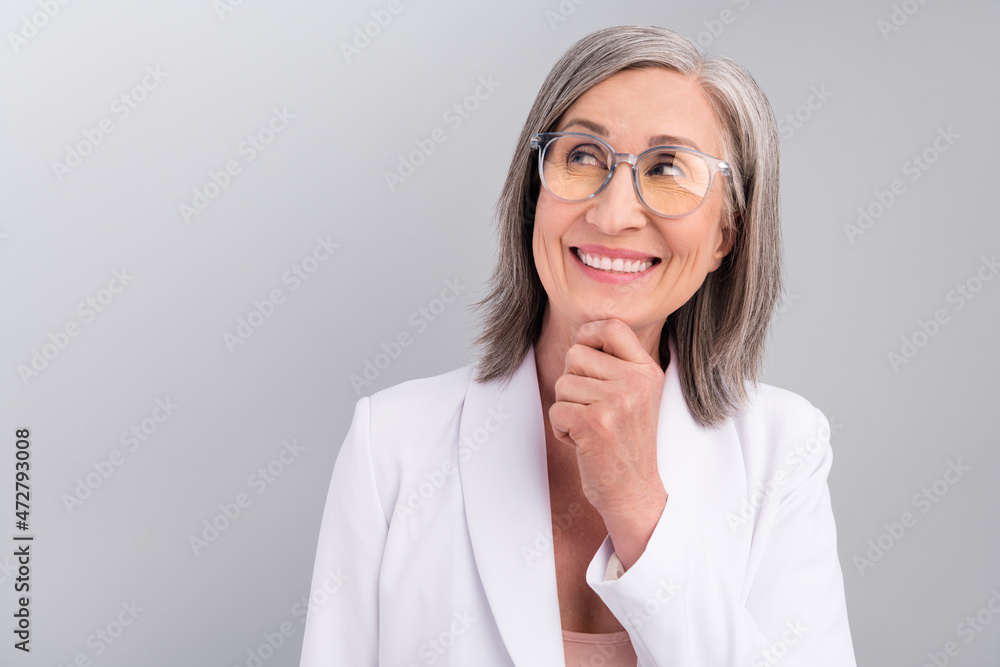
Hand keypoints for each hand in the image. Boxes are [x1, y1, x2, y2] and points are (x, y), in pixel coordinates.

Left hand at [548, 319, 666, 539]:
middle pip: (575, 355)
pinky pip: (556, 410)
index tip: (584, 354)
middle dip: (571, 382)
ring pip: (562, 383)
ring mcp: (617, 402)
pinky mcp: (594, 423)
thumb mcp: (636, 396)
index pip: (613, 327)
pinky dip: (561, 429)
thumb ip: (616, 365)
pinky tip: (583, 443)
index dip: (588, 334)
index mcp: (647, 371)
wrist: (634, 492)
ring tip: (590, 428)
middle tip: (591, 409)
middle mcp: (636, 382)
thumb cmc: (626, 443)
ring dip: (566, 409)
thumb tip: (580, 335)